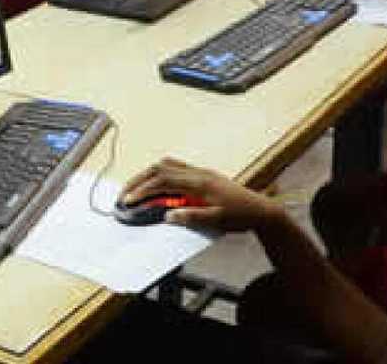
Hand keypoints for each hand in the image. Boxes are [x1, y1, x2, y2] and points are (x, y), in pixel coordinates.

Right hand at [120, 158, 281, 231]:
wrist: (261, 210)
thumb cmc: (241, 216)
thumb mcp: (216, 220)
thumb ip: (190, 216)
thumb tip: (167, 215)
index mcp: (199, 182)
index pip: (163, 181)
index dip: (143, 190)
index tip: (128, 201)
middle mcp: (198, 173)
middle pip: (160, 168)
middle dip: (139, 180)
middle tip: (124, 194)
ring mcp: (200, 172)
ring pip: (167, 165)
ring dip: (149, 175)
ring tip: (137, 189)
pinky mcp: (203, 175)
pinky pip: (176, 168)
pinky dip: (161, 174)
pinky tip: (158, 185)